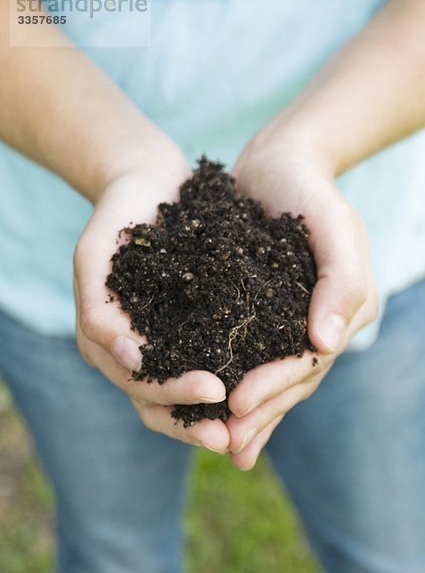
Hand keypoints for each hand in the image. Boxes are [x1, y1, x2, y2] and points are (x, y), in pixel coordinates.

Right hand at [73, 154, 228, 453]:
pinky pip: (204, 360)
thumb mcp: (95, 254)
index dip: (172, 394)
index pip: (137, 382)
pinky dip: (225, 380)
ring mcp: (159, 339)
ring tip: (250, 422)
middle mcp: (130, 349)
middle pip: (158, 401)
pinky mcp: (186, 324)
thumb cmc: (117, 214)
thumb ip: (98, 308)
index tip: (214, 391)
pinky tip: (257, 385)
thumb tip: (129, 359)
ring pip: (181, 392)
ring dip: (211, 414)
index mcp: (104, 339)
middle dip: (193, 421)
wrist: (146, 183)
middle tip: (233, 434)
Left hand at [226, 139, 377, 469]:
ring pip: (268, 376)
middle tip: (222, 443)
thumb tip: (326, 342)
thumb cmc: (308, 189)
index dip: (275, 386)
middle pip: (289, 380)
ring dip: (248, 413)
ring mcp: (287, 320)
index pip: (307, 360)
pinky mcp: (258, 311)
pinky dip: (232, 382)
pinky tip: (212, 406)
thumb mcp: (333, 223)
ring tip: (218, 443)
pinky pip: (246, 354)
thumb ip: (341, 280)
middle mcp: (317, 323)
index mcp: (342, 310)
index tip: (239, 405)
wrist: (278, 165)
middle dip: (258, 413)